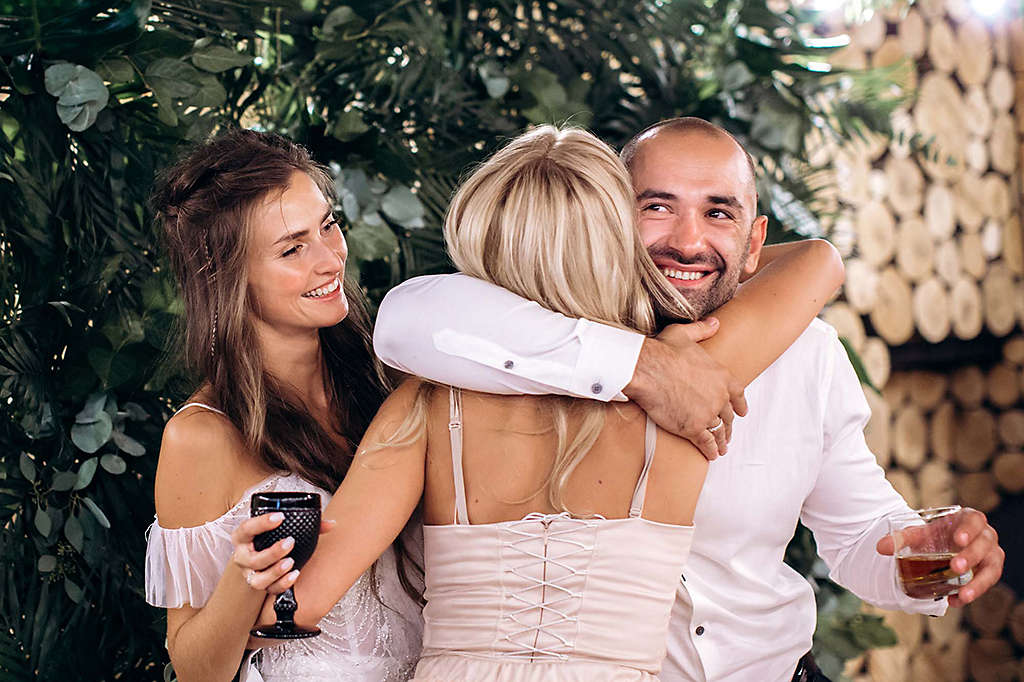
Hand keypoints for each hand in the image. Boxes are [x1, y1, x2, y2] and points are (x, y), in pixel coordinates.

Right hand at [230, 512, 335, 594]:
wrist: (259, 554)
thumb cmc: (269, 539)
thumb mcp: (279, 527)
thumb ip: (306, 524)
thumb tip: (330, 524)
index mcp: (243, 537)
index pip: (247, 528)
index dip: (261, 523)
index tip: (280, 517)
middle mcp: (242, 557)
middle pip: (252, 559)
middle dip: (272, 552)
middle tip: (290, 543)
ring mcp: (249, 573)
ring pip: (258, 579)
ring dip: (275, 572)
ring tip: (290, 562)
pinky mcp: (259, 585)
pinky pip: (269, 590)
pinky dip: (282, 584)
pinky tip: (294, 575)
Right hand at [625, 317, 747, 459]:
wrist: (648, 369)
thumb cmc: (664, 351)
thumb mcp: (684, 334)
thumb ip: (703, 329)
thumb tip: (715, 322)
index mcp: (721, 375)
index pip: (738, 393)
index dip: (740, 404)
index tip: (742, 412)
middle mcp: (719, 397)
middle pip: (727, 416)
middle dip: (728, 425)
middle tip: (727, 433)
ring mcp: (708, 414)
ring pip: (719, 431)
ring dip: (721, 440)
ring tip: (721, 448)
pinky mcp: (693, 428)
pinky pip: (706, 443)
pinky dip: (710, 450)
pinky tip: (712, 456)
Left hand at [876, 508, 1003, 605]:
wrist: (945, 545)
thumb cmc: (936, 536)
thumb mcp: (920, 535)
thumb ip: (902, 539)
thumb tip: (880, 548)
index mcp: (969, 520)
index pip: (974, 520)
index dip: (969, 529)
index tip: (958, 539)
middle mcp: (985, 536)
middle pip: (984, 545)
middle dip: (971, 557)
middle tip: (955, 567)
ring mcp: (990, 555)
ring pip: (992, 568)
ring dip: (978, 582)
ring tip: (963, 594)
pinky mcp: (989, 571)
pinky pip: (986, 583)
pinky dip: (972, 592)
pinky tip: (955, 601)